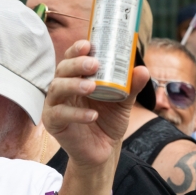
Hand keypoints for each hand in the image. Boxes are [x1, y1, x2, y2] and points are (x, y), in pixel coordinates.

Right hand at [42, 39, 148, 167]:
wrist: (104, 150)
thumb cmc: (108, 121)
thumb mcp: (123, 102)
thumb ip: (131, 87)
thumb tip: (142, 70)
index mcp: (76, 78)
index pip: (71, 58)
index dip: (76, 49)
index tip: (89, 44)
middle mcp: (62, 88)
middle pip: (62, 69)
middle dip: (76, 64)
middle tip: (94, 64)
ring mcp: (55, 105)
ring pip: (57, 89)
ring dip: (73, 85)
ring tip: (91, 87)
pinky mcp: (53, 123)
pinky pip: (60, 114)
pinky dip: (76, 114)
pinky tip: (92, 116)